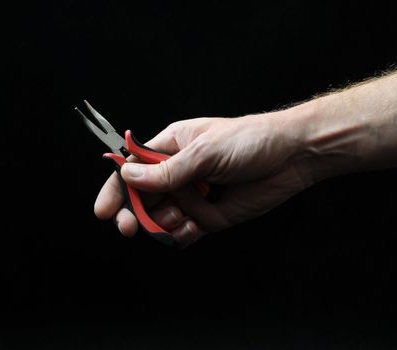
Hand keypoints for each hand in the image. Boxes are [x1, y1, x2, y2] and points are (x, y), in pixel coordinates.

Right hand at [94, 111, 313, 247]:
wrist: (291, 157)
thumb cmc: (248, 141)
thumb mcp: (203, 152)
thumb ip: (165, 171)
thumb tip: (127, 175)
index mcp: (169, 148)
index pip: (132, 169)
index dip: (116, 190)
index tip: (105, 211)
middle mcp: (176, 174)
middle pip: (141, 199)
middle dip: (134, 215)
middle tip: (130, 228)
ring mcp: (191, 196)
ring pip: (160, 219)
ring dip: (164, 224)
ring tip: (183, 217)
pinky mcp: (208, 217)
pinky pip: (184, 233)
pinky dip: (183, 236)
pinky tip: (194, 228)